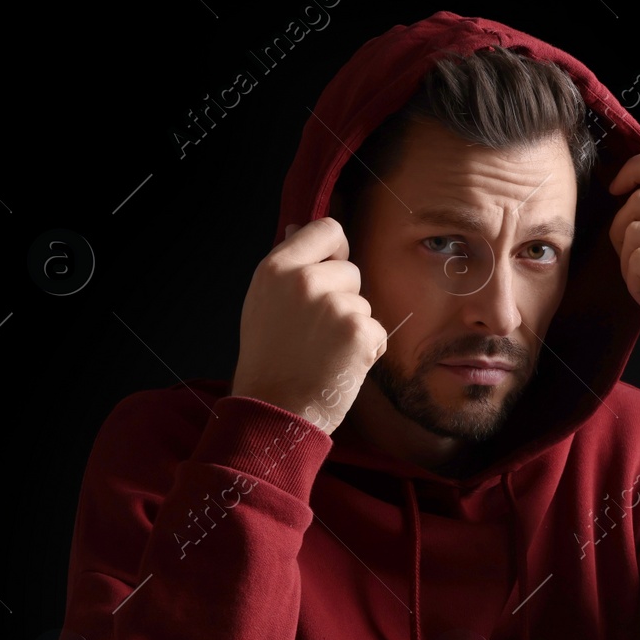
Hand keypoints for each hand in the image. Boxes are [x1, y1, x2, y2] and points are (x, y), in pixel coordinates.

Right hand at [230, 217, 386, 434]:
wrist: (276, 411)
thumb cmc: (269, 361)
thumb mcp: (262, 303)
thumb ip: (286, 267)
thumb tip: (298, 228)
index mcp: (277, 268)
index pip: (326, 229)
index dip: (335, 250)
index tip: (331, 270)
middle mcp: (305, 280)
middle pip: (351, 270)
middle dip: (343, 298)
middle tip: (316, 332)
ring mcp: (335, 305)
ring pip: (364, 304)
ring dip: (354, 327)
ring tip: (324, 352)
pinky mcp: (360, 331)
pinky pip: (378, 331)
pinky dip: (367, 351)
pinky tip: (340, 366)